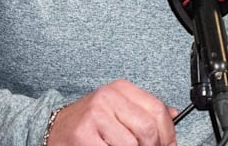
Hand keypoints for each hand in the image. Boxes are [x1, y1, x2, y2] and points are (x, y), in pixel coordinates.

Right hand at [47, 79, 177, 145]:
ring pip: (133, 145)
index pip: (158, 110)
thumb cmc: (89, 122)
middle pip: (148, 129)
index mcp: (120, 88)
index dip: (169, 134)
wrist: (54, 128)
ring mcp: (95, 115)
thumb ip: (143, 111)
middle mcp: (108, 97)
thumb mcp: (117, 108)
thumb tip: (173, 115)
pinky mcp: (84, 135)